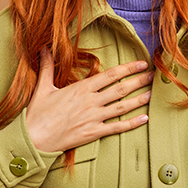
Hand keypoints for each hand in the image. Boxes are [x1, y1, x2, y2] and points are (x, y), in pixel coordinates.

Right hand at [26, 48, 152, 151]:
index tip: (141, 63)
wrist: (33, 139)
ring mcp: (93, 118)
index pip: (110, 75)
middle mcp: (91, 102)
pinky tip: (145, 119)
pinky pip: (117, 128)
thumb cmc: (37, 114)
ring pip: (122, 107)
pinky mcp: (93, 133)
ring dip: (139, 100)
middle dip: (139, 81)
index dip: (128, 68)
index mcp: (81, 89)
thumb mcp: (42, 87)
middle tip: (153, 75)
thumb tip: (43, 48)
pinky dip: (132, 123)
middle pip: (121, 89)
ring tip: (152, 94)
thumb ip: (46, 66)